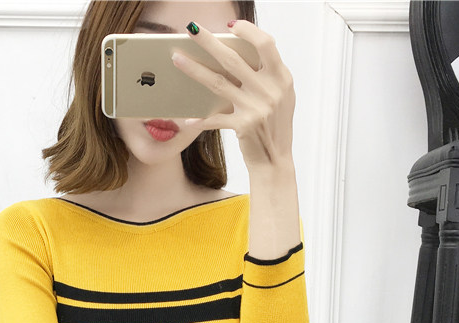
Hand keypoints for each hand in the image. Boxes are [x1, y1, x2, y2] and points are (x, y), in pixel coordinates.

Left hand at [171, 19, 295, 169]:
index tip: (229, 25)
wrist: (275, 161)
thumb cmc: (274, 127)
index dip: (248, 31)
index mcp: (281, 77)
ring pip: (218, 83)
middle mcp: (270, 90)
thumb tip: (236, 56)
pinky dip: (200, 119)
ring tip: (177, 59)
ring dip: (194, 70)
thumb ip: (265, 76)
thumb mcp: (280, 97)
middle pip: (233, 59)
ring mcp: (256, 108)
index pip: (265, 44)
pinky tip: (186, 118)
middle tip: (191, 30)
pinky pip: (215, 119)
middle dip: (209, 42)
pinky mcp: (244, 126)